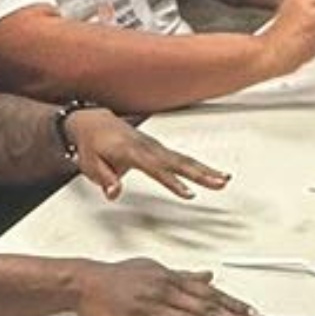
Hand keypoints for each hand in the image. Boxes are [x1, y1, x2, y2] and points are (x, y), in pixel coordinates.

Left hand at [65, 109, 230, 203]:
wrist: (92, 122)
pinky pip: (180, 157)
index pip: (156, 169)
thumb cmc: (92, 144)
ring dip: (205, 170)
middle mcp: (147, 147)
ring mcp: (155, 146)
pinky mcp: (158, 148)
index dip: (173, 182)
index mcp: (131, 151)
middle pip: (178, 162)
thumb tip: (114, 193)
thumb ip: (105, 179)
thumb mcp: (90, 165)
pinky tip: (211, 174)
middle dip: (201, 174)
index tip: (188, 193)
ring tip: (224, 180)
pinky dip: (198, 166)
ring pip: (183, 159)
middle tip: (220, 183)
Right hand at [77, 260, 260, 315]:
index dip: (233, 304)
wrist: (86, 283)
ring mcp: (150, 308)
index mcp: (171, 279)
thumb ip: (183, 276)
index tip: (251, 314)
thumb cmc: (119, 277)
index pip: (210, 292)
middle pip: (205, 307)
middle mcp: (165, 291)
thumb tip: (208, 276)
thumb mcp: (154, 269)